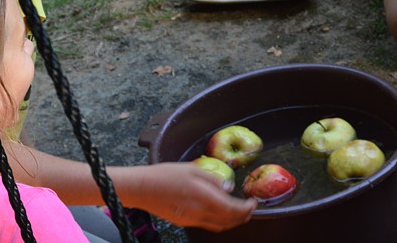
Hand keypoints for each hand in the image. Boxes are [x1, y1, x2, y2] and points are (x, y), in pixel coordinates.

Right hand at [128, 162, 256, 231]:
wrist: (142, 188)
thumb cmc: (166, 174)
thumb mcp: (193, 169)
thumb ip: (213, 179)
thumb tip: (228, 187)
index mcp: (204, 198)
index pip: (233, 209)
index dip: (247, 207)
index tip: (253, 201)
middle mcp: (200, 213)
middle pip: (229, 221)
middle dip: (243, 216)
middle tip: (250, 207)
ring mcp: (192, 220)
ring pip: (219, 226)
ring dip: (233, 221)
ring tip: (239, 211)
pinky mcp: (185, 222)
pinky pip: (208, 224)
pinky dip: (220, 220)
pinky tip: (220, 211)